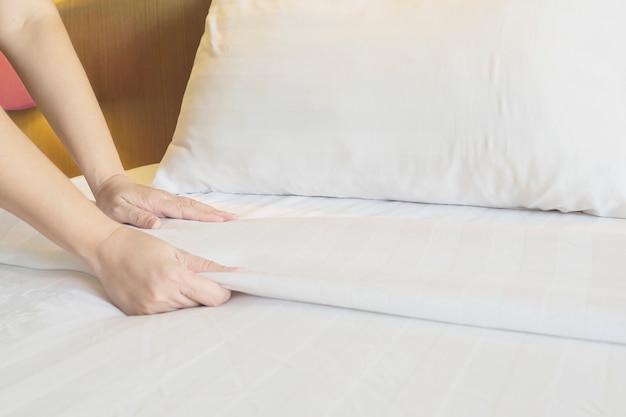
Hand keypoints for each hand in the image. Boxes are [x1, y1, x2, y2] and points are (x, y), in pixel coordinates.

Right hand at [92, 225, 238, 314]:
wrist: (106, 250)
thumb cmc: (142, 246)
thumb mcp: (177, 251)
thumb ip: (207, 266)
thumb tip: (235, 274)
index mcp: (175, 276)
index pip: (213, 297)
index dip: (223, 292)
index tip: (222, 285)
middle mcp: (162, 296)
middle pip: (201, 306)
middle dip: (205, 295)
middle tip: (197, 281)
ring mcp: (149, 308)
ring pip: (184, 312)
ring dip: (188, 301)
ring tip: (175, 284)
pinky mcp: (139, 315)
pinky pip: (166, 316)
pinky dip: (171, 306)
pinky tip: (163, 291)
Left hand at [93, 173, 236, 228]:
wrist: (109, 187)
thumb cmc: (113, 201)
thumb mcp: (119, 211)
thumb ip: (138, 216)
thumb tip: (157, 225)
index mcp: (158, 203)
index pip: (185, 210)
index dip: (204, 216)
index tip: (221, 220)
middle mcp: (166, 199)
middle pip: (195, 206)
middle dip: (215, 213)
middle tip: (234, 219)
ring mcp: (167, 200)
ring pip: (193, 206)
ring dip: (211, 212)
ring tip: (228, 218)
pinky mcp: (166, 202)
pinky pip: (188, 207)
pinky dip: (201, 211)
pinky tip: (209, 216)